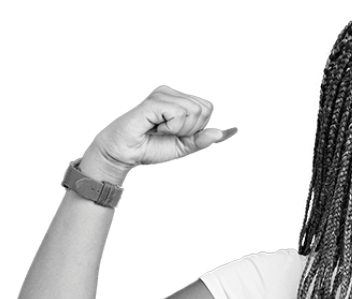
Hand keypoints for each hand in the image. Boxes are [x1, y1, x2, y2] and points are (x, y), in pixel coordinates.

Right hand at [86, 85, 236, 181]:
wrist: (125, 153)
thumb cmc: (150, 147)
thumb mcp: (185, 147)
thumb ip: (204, 140)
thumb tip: (225, 133)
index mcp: (179, 100)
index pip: (208, 107)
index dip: (198, 127)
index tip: (176, 133)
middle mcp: (170, 92)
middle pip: (205, 108)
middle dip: (191, 128)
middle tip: (167, 132)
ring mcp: (161, 93)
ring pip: (194, 111)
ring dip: (180, 129)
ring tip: (160, 130)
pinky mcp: (154, 100)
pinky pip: (179, 113)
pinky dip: (172, 127)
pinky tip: (155, 127)